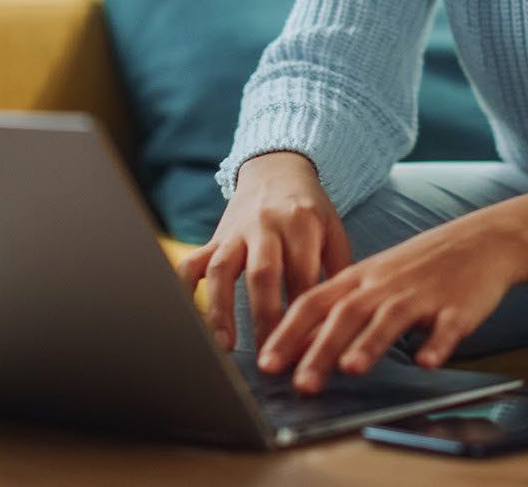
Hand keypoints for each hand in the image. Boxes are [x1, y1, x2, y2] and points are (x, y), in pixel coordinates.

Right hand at [174, 151, 351, 353]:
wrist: (277, 170)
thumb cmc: (311, 211)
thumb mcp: (334, 231)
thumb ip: (340, 270)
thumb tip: (342, 320)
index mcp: (302, 224)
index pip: (303, 276)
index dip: (304, 314)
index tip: (308, 349)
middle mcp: (266, 225)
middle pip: (263, 274)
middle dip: (265, 318)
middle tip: (269, 358)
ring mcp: (236, 231)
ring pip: (223, 269)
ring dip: (221, 309)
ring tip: (224, 346)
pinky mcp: (215, 237)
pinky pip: (192, 261)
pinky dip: (185, 288)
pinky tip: (184, 318)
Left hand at [256, 211, 521, 393]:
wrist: (481, 240)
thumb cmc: (420, 267)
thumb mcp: (373, 280)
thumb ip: (337, 312)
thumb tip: (296, 348)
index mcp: (360, 279)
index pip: (314, 303)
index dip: (288, 333)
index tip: (266, 364)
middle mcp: (385, 285)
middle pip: (346, 314)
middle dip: (321, 349)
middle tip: (301, 384)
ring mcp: (422, 294)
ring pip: (391, 317)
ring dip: (371, 343)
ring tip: (353, 369)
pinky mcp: (458, 306)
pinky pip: (446, 326)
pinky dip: (437, 344)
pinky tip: (427, 362)